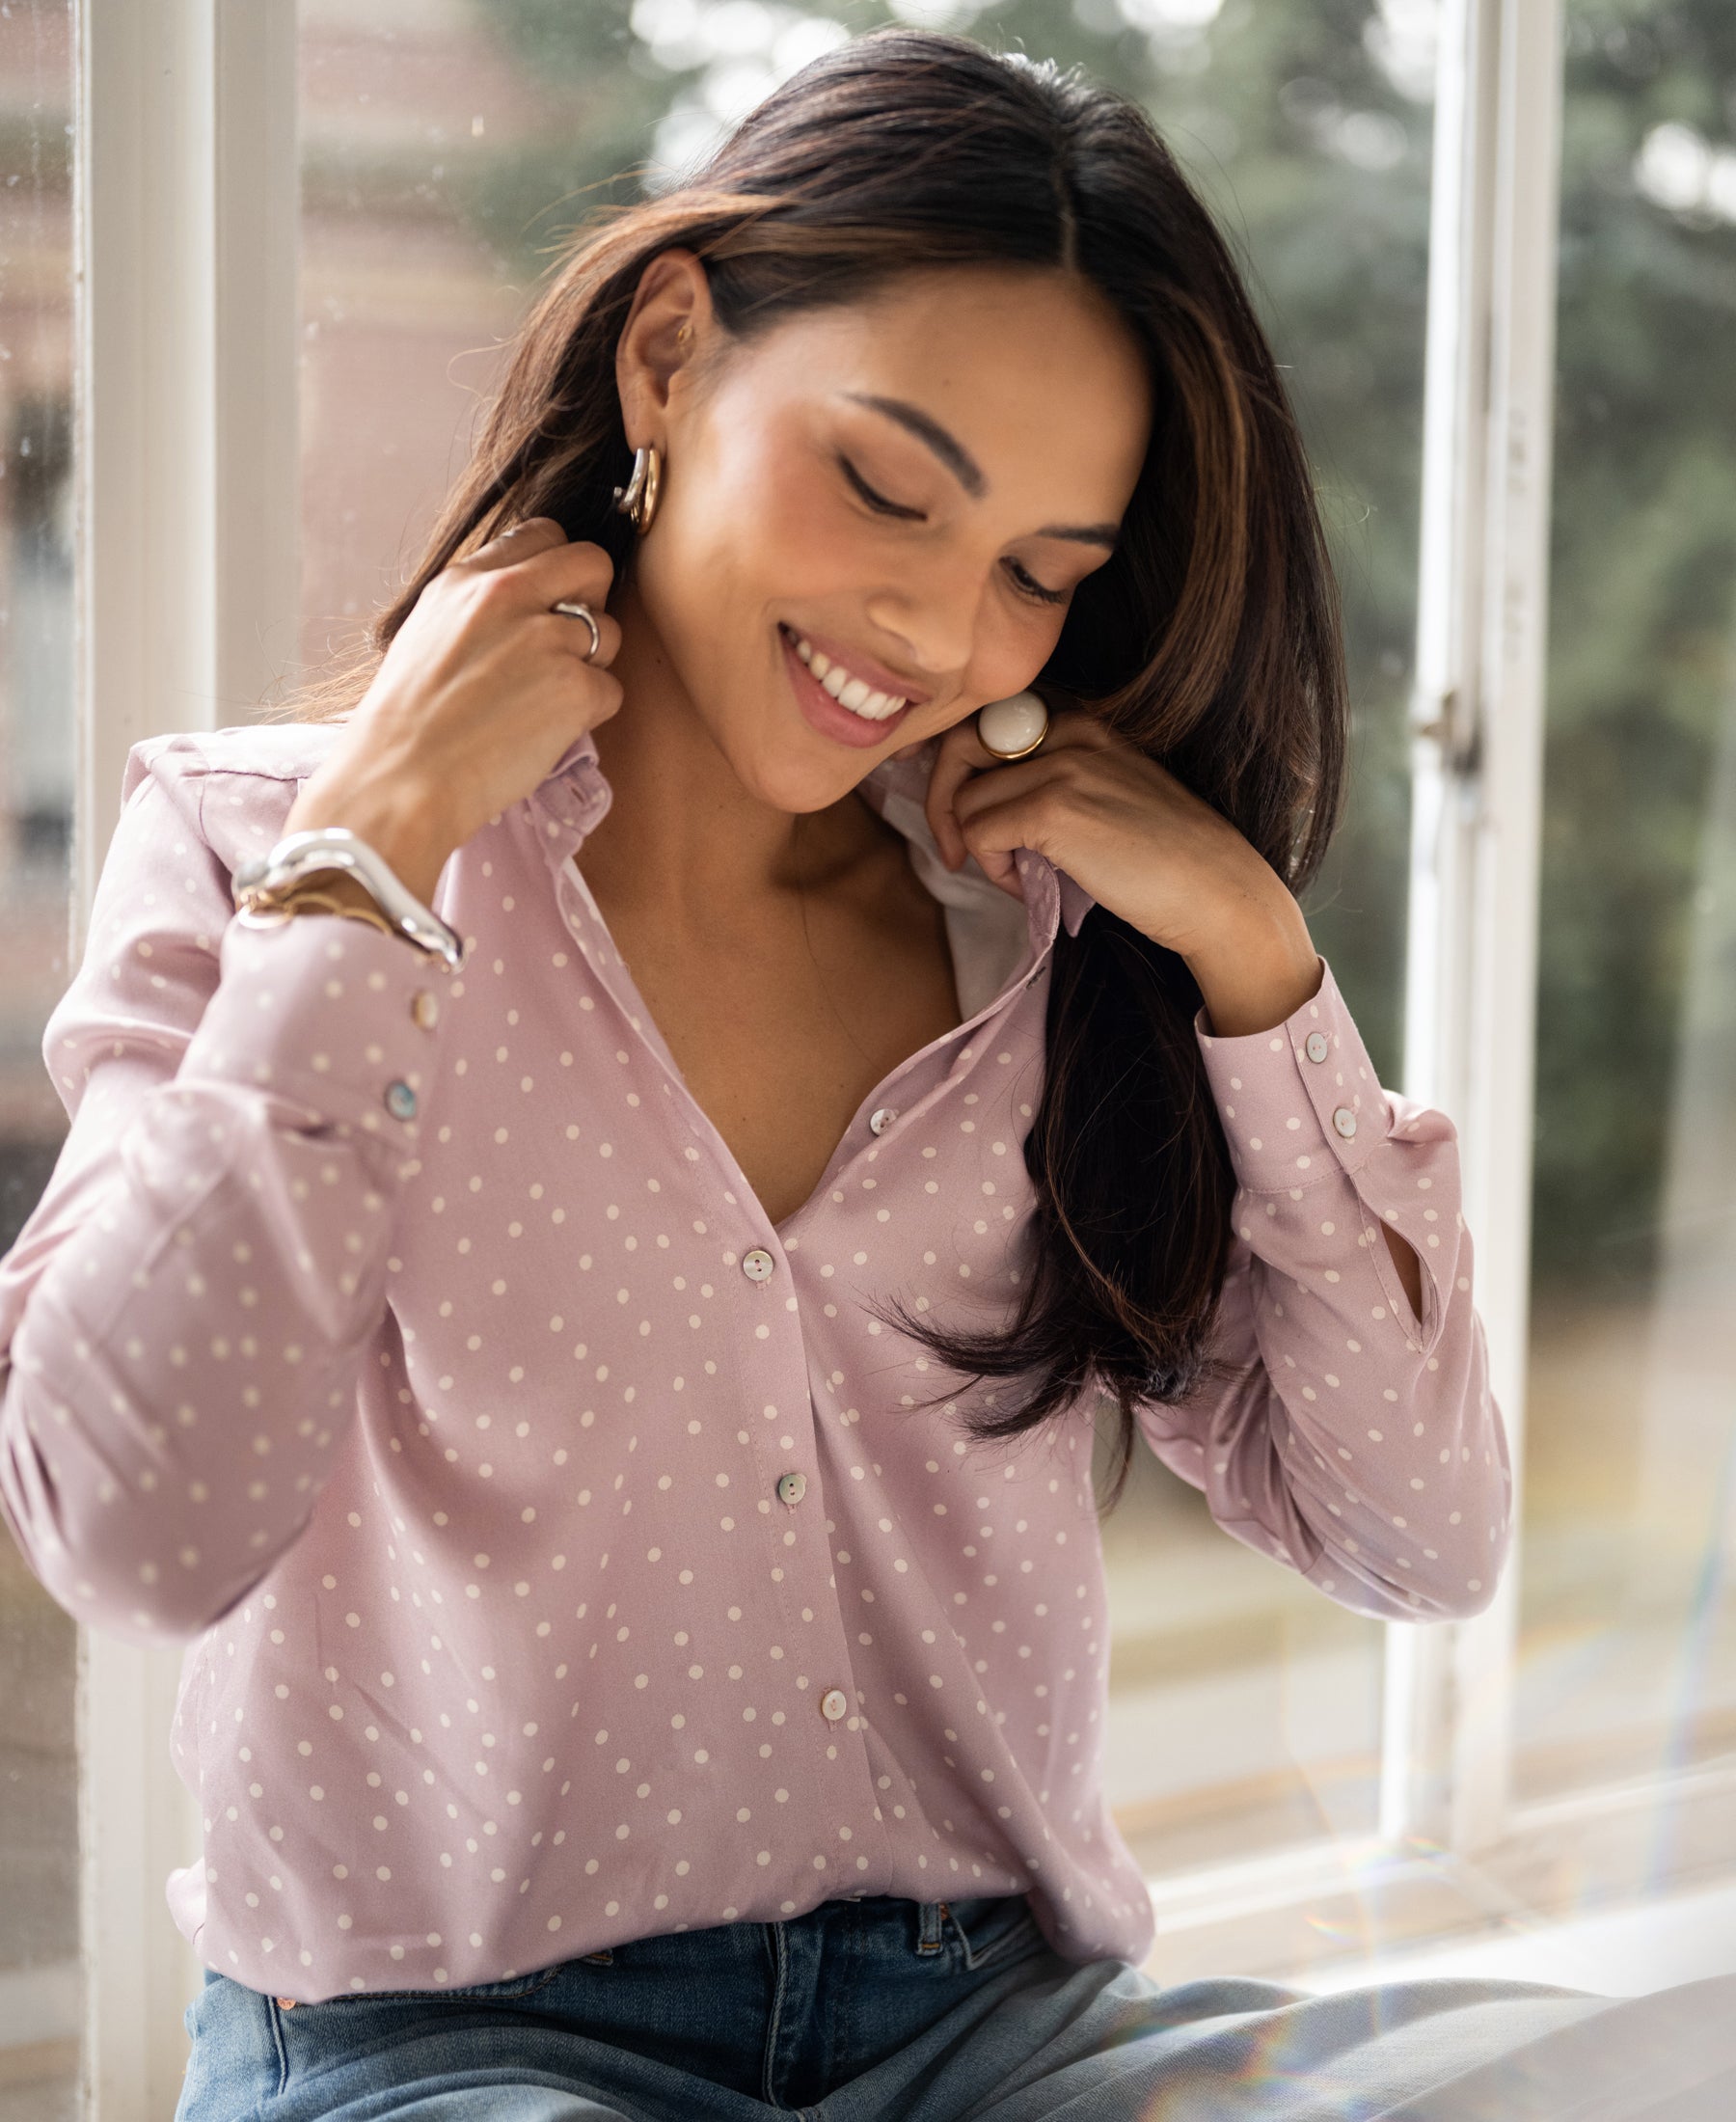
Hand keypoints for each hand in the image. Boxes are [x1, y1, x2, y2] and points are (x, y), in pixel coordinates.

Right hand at [282, 519, 624, 901]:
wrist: (400, 780)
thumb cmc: (407, 723)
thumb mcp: (427, 632)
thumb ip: (479, 604)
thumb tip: (529, 595)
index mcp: (467, 579)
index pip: (544, 534)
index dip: (557, 569)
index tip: (548, 602)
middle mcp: (508, 596)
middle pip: (592, 563)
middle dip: (592, 599)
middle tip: (568, 645)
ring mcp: (545, 639)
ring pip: (609, 631)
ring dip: (589, 665)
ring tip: (543, 700)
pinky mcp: (574, 688)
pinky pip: (611, 689)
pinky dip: (589, 714)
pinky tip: (545, 731)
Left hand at [914, 708, 1321, 1038]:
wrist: (1217, 891)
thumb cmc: (1168, 860)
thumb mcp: (1108, 798)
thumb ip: (1053, 787)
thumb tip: (984, 812)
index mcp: (1084, 725)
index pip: (989, 724)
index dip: (959, 769)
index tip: (961, 814)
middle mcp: (1069, 732)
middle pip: (961, 748)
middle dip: (944, 802)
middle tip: (958, 850)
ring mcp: (1060, 767)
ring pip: (965, 800)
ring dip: (981, 850)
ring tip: (1020, 879)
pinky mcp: (1052, 809)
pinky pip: (979, 833)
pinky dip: (993, 870)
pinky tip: (1028, 888)